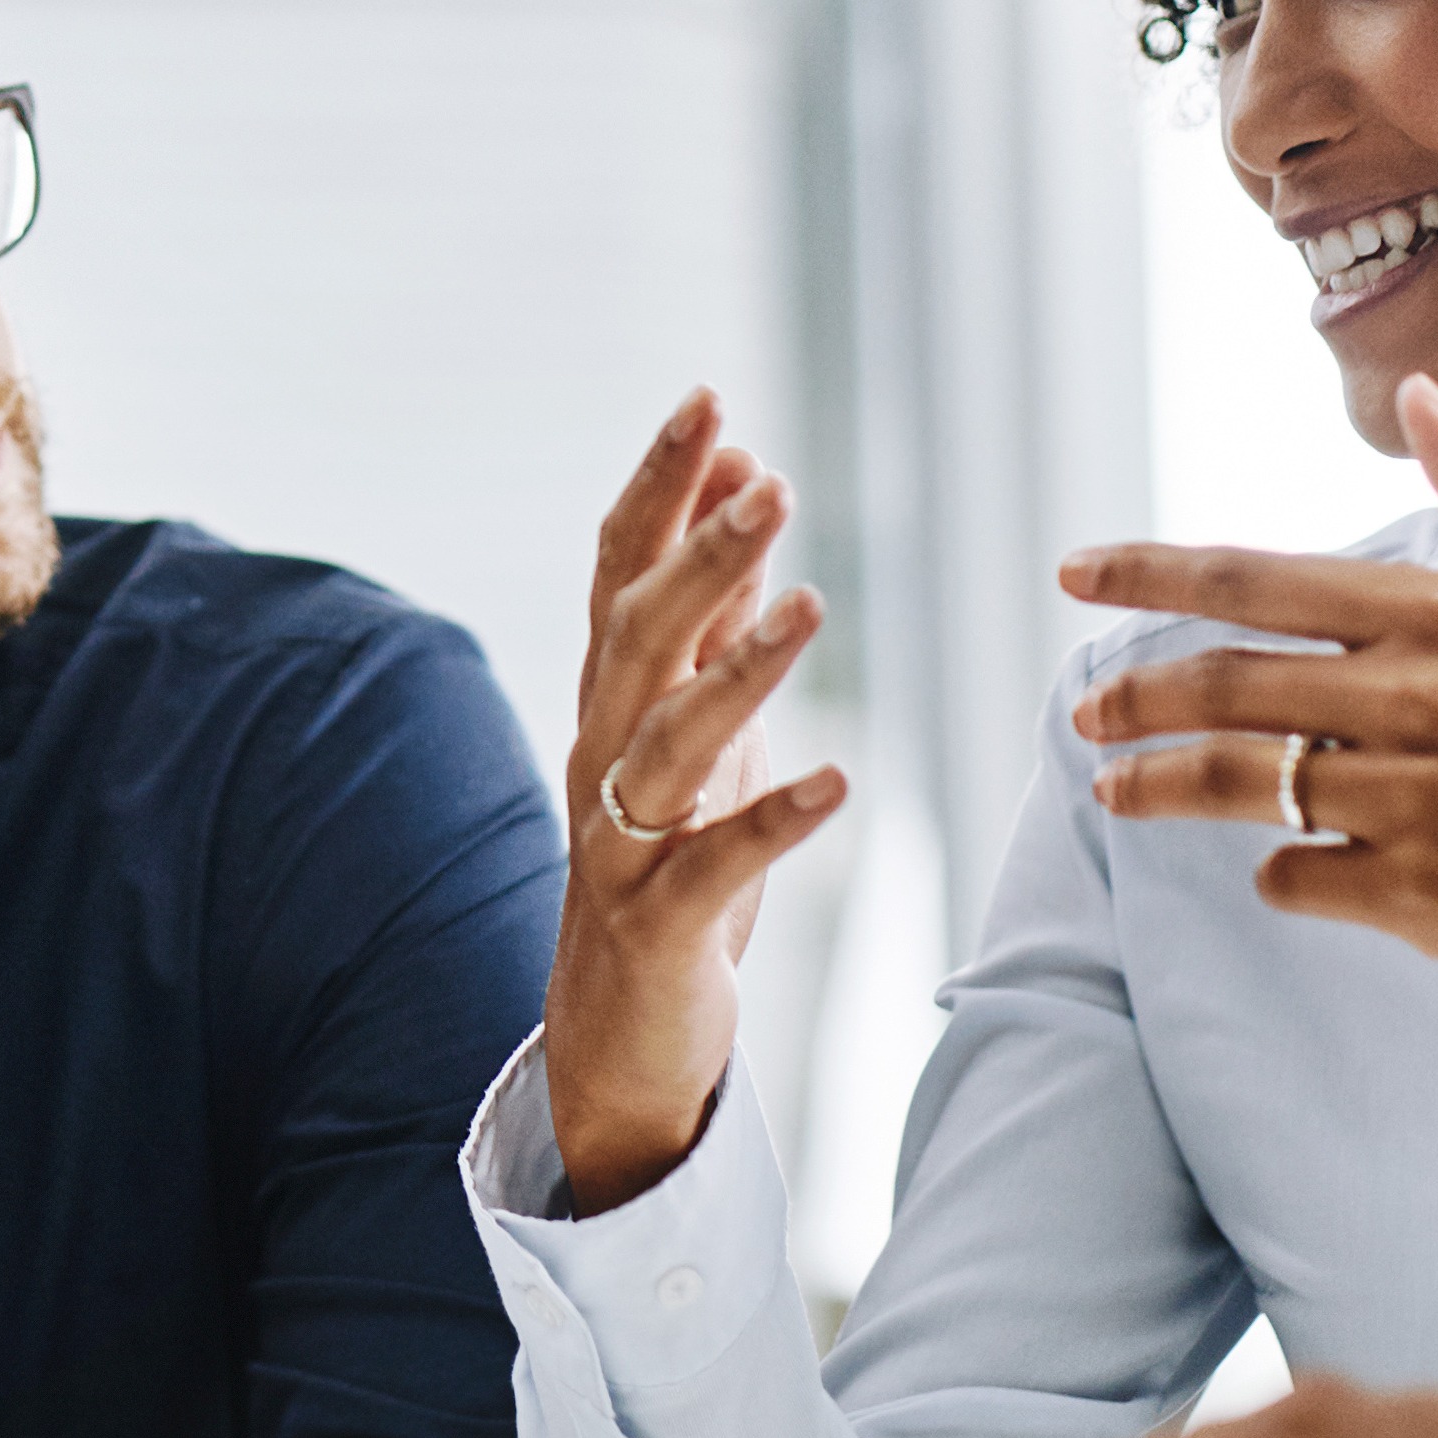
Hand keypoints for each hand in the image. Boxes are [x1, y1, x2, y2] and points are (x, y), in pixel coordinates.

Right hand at [542, 389, 851, 1211]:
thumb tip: (744, 489)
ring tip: (809, 604)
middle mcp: (600, 756)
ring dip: (736, 668)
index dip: (659, 487)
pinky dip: (772, 821)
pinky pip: (712, 865)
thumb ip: (714, 616)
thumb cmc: (667, 866)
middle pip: (635, 637)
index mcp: (610, 702)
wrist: (615, 1034)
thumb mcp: (697, 729)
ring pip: (666, 741)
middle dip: (698, 554)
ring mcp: (619, 842)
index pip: (620, 571)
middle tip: (767, 482)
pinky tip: (837, 783)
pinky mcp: (658, 924)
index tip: (708, 402)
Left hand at [1063, 375, 1437, 1162]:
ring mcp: (1416, 802)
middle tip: (1085, 712)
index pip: (1257, 579)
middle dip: (1134, 694)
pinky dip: (1279, 874)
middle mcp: (1422, 698)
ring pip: (1238, 783)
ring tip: (1116, 790)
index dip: (1148, 574)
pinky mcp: (1419, 898)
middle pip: (1224, 682)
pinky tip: (1285, 870)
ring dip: (1159, 786)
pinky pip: (1297, 877)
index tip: (1074, 571)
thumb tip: (1423, 392)